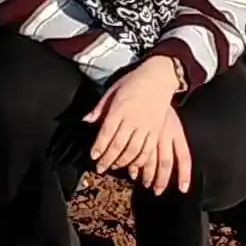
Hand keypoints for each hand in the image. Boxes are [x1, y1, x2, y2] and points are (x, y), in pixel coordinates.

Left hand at [86, 58, 190, 190]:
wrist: (158, 77)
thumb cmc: (133, 82)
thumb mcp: (112, 90)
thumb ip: (100, 108)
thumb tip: (86, 120)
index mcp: (120, 108)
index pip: (107, 132)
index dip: (99, 147)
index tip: (93, 156)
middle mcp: (133, 118)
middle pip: (119, 144)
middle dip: (108, 159)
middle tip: (100, 168)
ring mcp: (147, 125)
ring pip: (134, 150)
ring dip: (123, 161)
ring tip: (114, 166)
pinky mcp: (157, 130)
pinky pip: (148, 149)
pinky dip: (140, 160)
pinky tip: (133, 165)